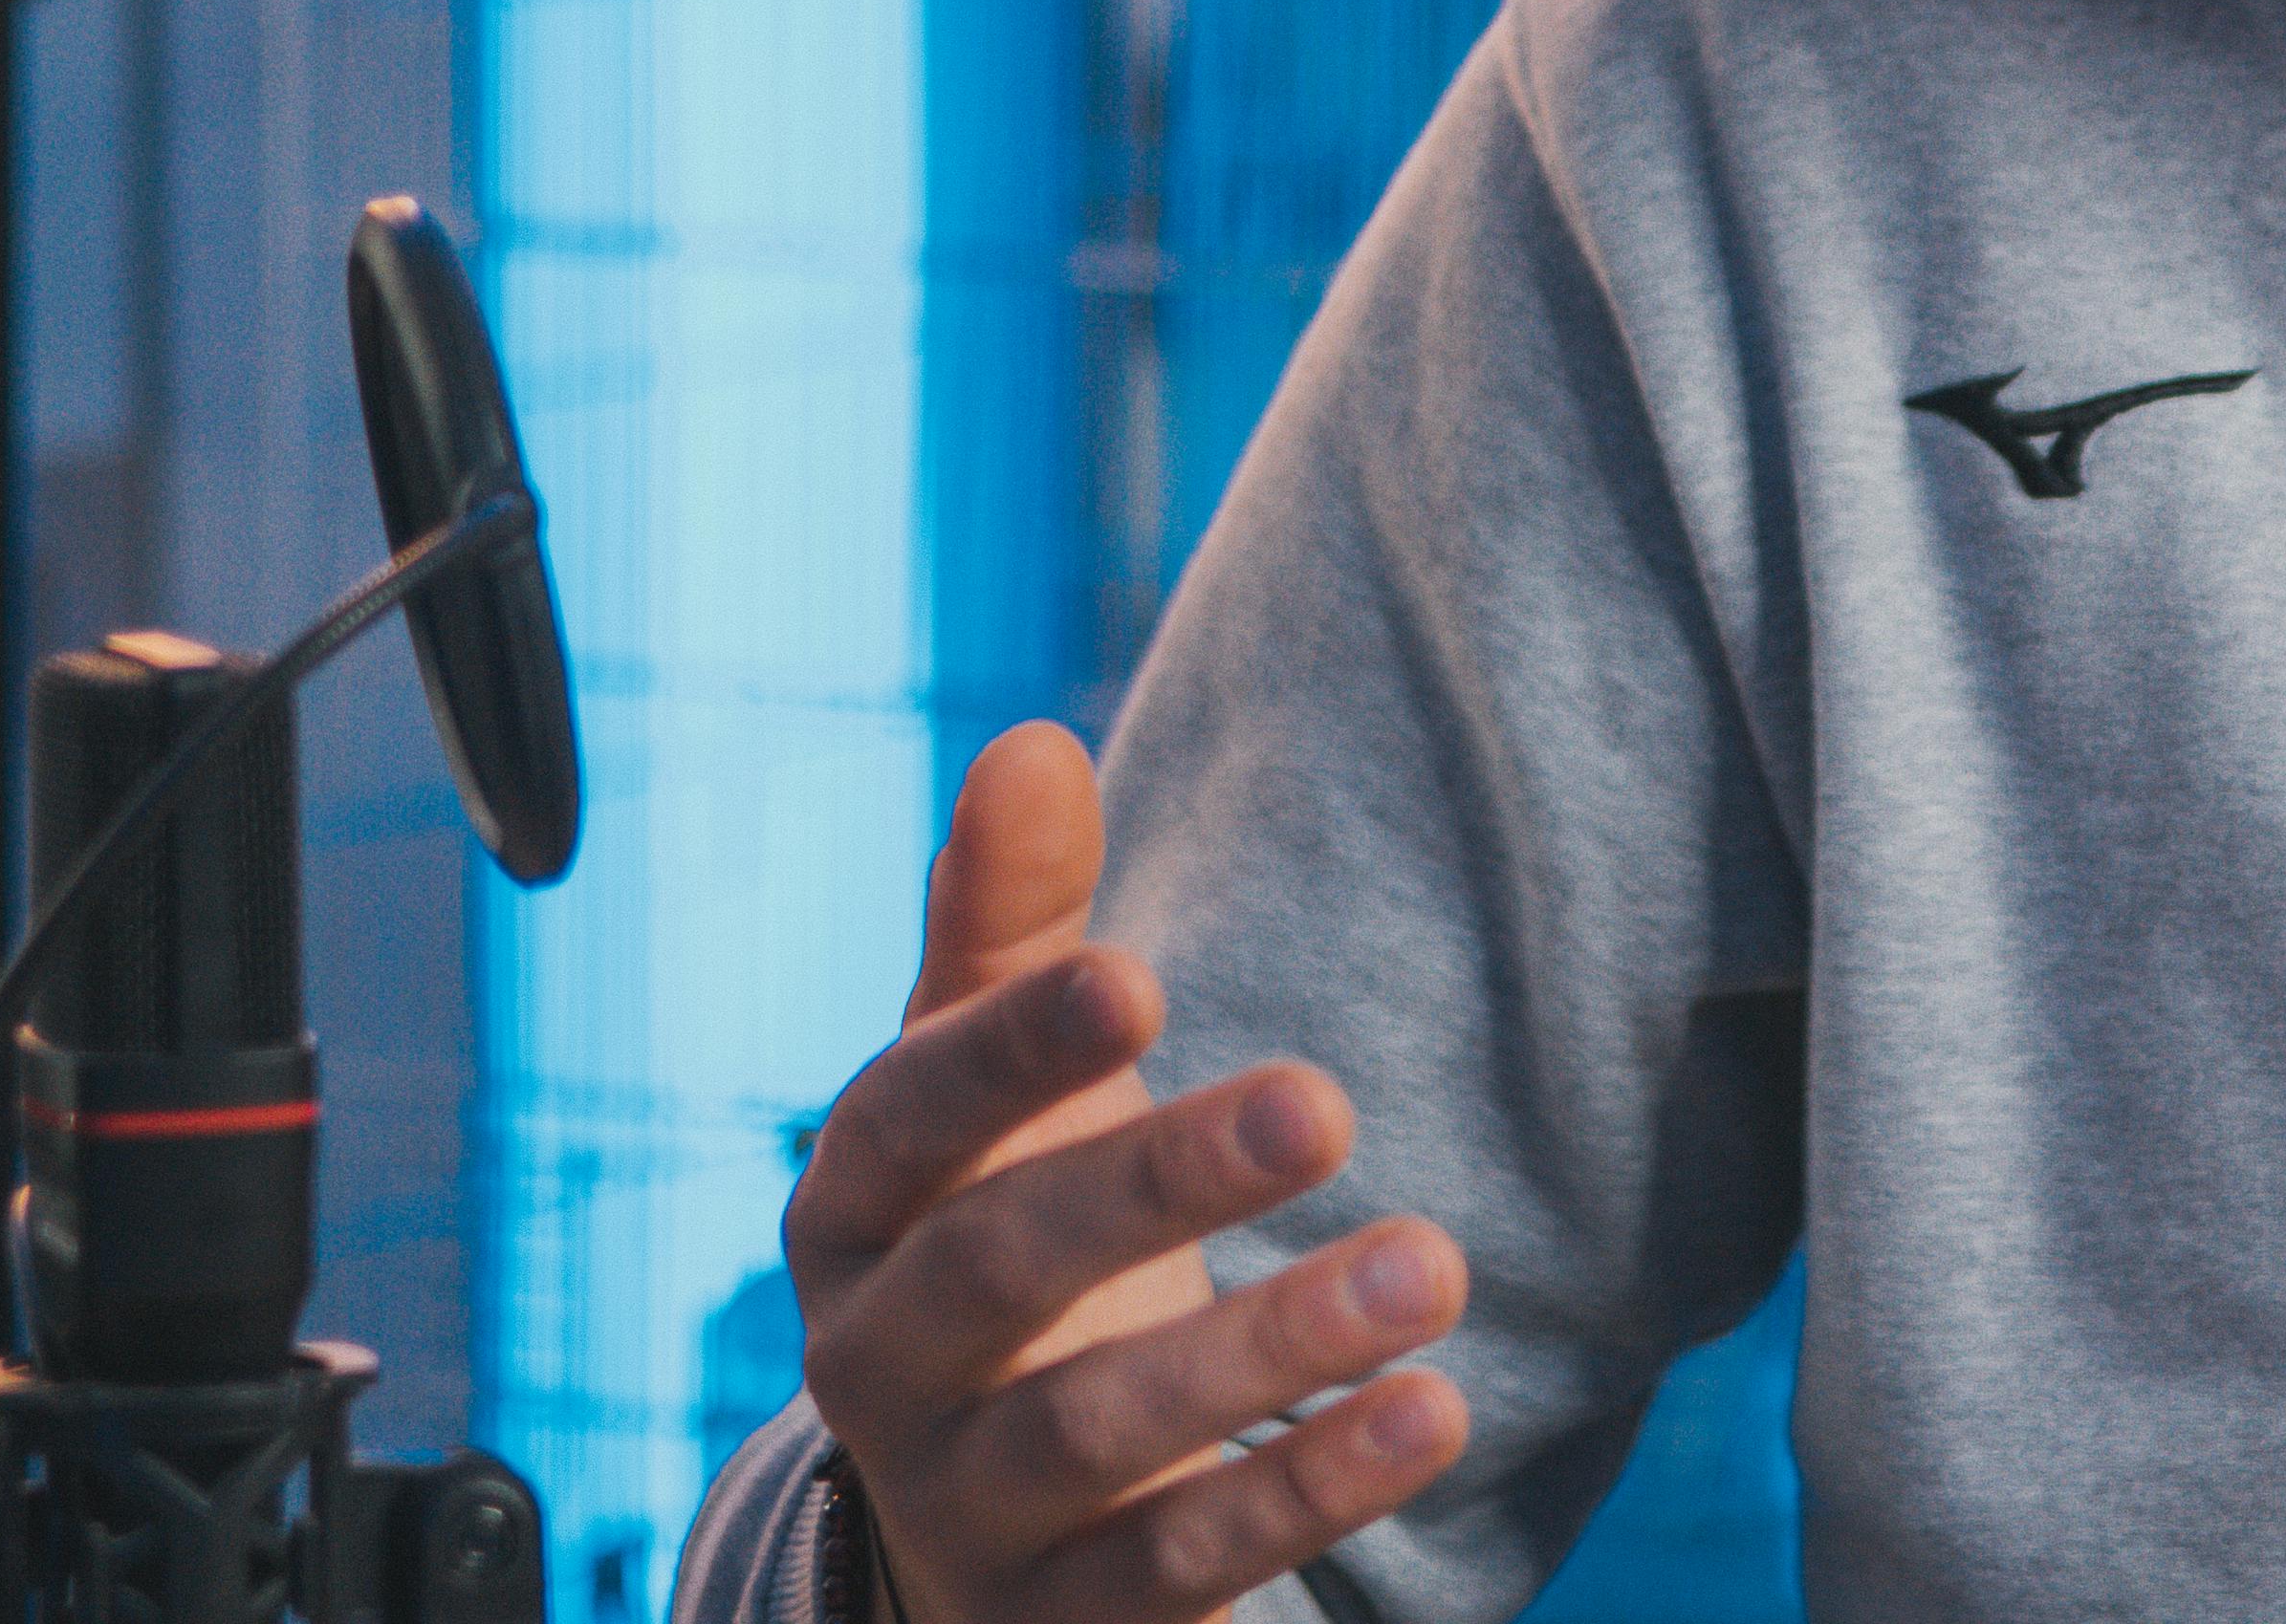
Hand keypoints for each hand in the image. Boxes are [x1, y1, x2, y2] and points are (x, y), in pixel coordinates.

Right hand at [789, 721, 1470, 1623]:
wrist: (991, 1528)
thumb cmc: (1007, 1236)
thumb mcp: (994, 1090)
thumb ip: (1010, 929)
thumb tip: (1032, 743)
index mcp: (853, 1210)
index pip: (907, 1120)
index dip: (1008, 1054)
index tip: (1140, 976)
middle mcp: (876, 1367)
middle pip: (997, 1272)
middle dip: (1157, 1184)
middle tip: (1325, 1100)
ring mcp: (961, 1511)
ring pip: (1094, 1433)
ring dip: (1268, 1350)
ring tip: (1432, 1266)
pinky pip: (1178, 1569)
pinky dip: (1306, 1494)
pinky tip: (1429, 1412)